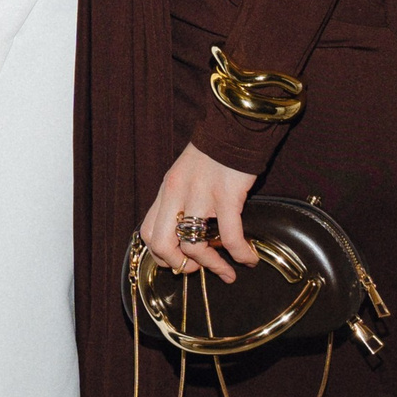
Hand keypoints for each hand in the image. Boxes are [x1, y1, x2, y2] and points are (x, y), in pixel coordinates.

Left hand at [140, 144, 256, 281]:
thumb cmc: (214, 152)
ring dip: (211, 265)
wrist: (235, 126)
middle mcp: (177, 193)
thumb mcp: (185, 174)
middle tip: (195, 269)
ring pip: (193, 245)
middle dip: (178, 264)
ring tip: (227, 270)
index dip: (161, 254)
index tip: (179, 260)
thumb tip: (189, 232)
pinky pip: (230, 235)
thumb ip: (182, 199)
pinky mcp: (227, 194)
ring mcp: (201, 194)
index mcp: (167, 190)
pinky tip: (249, 257)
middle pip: (161, 243)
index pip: (148, 231)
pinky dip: (240, 253)